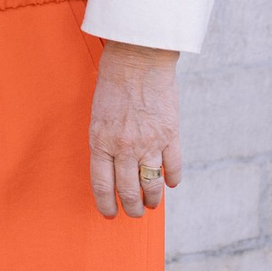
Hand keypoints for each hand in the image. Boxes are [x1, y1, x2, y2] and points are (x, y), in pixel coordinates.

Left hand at [89, 39, 180, 217]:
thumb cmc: (113, 81)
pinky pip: (173, 167)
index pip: (102, 183)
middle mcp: (124, 146)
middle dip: (131, 207)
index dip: (106, 203)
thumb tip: (112, 166)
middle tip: (134, 213)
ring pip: (151, 184)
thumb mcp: (97, 113)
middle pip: (128, 190)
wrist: (138, 56)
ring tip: (151, 204)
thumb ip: (105, 140)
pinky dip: (172, 179)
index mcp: (101, 140)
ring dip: (151, 199)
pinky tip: (170, 184)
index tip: (110, 213)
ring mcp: (150, 142)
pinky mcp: (171, 134)